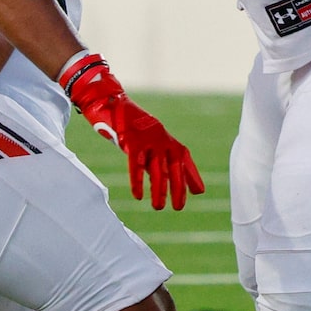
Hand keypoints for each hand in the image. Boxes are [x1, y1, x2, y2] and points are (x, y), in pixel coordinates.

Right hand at [60, 52, 204, 211]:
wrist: (112, 102)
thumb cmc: (131, 127)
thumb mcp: (150, 142)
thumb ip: (161, 158)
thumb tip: (170, 180)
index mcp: (166, 137)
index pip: (184, 157)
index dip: (191, 175)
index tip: (197, 192)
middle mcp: (161, 138)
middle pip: (172, 167)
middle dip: (177, 188)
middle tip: (177, 207)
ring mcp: (146, 139)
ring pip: (156, 169)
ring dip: (158, 190)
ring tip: (158, 207)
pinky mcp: (131, 141)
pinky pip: (135, 164)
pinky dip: (137, 181)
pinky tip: (138, 195)